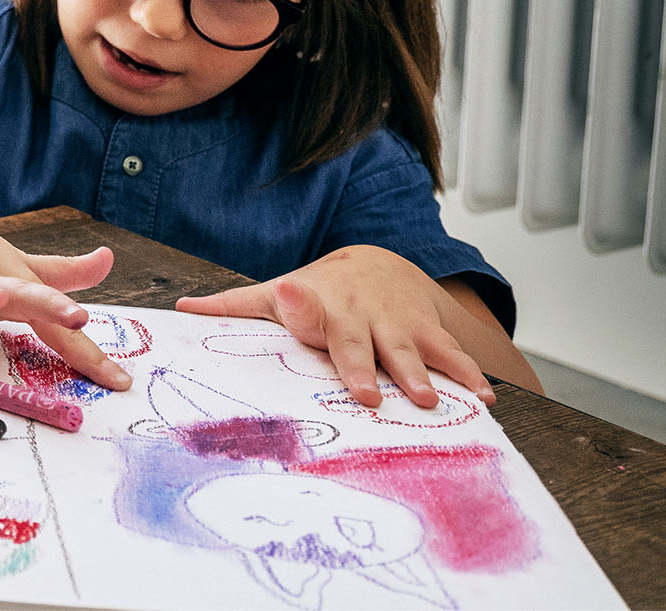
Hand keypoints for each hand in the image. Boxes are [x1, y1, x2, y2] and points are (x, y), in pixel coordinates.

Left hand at [178, 246, 496, 409]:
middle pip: (357, 343)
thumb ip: (233, 307)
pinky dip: (469, 374)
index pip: (301, 305)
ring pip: (407, 350)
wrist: (379, 264)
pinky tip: (484, 397)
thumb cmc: (319, 291)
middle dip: (363, 367)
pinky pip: (450, 354)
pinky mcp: (428, 331)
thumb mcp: (274, 293)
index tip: (292, 296)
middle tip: (368, 396)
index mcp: (315, 305)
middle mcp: (357, 315)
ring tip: (425, 400)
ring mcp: (396, 323)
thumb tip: (181, 310)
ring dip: (418, 375)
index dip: (297, 302)